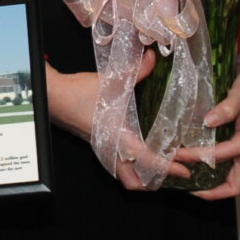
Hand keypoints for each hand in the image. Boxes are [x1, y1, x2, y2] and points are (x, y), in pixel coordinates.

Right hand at [44, 54, 174, 189]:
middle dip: (155, 181)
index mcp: (118, 137)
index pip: (148, 160)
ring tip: (162, 165)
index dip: (170, 167)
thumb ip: (137, 70)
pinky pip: (118, 164)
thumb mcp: (112, 81)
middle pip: (135, 182)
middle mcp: (112, 149)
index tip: (187, 170)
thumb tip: (153, 57)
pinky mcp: (99, 146)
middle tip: (176, 170)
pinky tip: (142, 151)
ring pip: (125, 176)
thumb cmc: (79, 92)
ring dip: (142, 176)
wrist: (52, 96)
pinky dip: (133, 165)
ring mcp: (103, 150)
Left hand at [183, 43, 239, 199]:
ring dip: (210, 185)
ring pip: (230, 181)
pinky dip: (213, 175)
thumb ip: (227, 107)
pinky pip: (229, 170)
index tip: (176, 154)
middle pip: (233, 186)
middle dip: (209, 191)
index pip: (219, 158)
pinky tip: (195, 165)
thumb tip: (210, 121)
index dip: (196, 158)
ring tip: (185, 178)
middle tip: (183, 185)